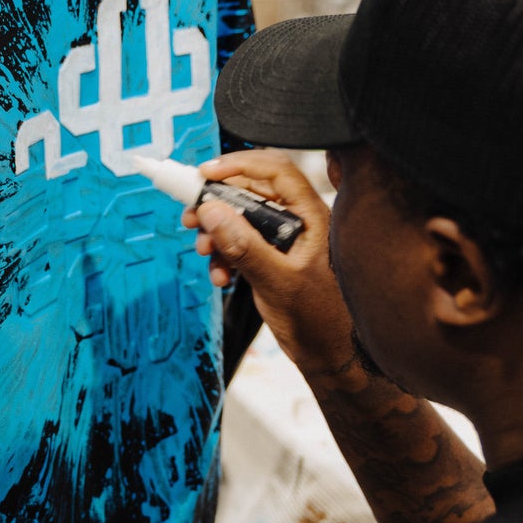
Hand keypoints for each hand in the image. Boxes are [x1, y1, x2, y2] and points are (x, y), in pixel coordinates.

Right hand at [184, 151, 356, 388]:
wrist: (330, 357)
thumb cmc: (321, 321)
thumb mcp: (278, 283)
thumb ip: (246, 247)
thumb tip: (213, 211)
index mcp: (312, 217)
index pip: (275, 170)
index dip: (239, 165)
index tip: (205, 174)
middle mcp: (299, 222)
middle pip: (252, 191)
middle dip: (218, 203)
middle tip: (192, 217)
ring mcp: (285, 240)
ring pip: (242, 218)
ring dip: (217, 233)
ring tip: (204, 252)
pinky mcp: (273, 258)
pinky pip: (241, 243)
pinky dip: (225, 254)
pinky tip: (221, 276)